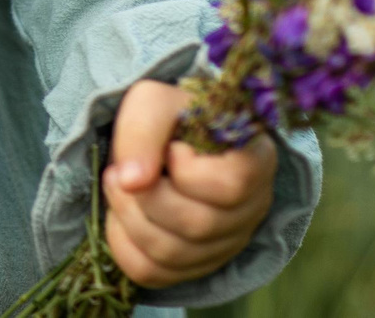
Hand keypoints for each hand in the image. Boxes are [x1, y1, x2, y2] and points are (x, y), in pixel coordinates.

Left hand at [101, 79, 276, 288]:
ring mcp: (227, 242)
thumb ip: (144, 128)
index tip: (171, 148)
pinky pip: (154, 273)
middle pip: (198, 226)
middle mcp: (251, 208)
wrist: (169, 134)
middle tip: (120, 169)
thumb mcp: (154, 100)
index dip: (189, 170)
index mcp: (256, 161)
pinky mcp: (197, 262)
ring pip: (173, 255)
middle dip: (145, 197)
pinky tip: (121, 215)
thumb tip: (131, 180)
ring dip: (128, 218)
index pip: (232, 186)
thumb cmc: (171, 115)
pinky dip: (123, 244)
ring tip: (118, 185)